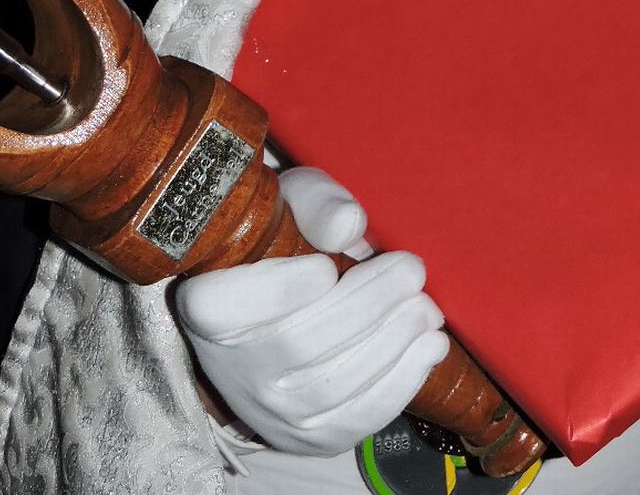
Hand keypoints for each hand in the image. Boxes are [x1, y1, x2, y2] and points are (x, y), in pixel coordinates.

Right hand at [176, 166, 449, 455]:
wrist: (286, 315)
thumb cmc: (288, 246)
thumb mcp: (295, 205)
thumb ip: (317, 203)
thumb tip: (350, 224)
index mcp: (211, 306)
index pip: (223, 308)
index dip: (279, 289)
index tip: (324, 266)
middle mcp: (232, 368)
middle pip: (299, 344)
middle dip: (368, 304)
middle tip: (412, 269)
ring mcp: (271, 411)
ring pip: (334, 386)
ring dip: (393, 342)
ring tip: (425, 307)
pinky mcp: (311, 436)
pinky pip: (357, 419)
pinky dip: (401, 382)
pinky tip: (428, 345)